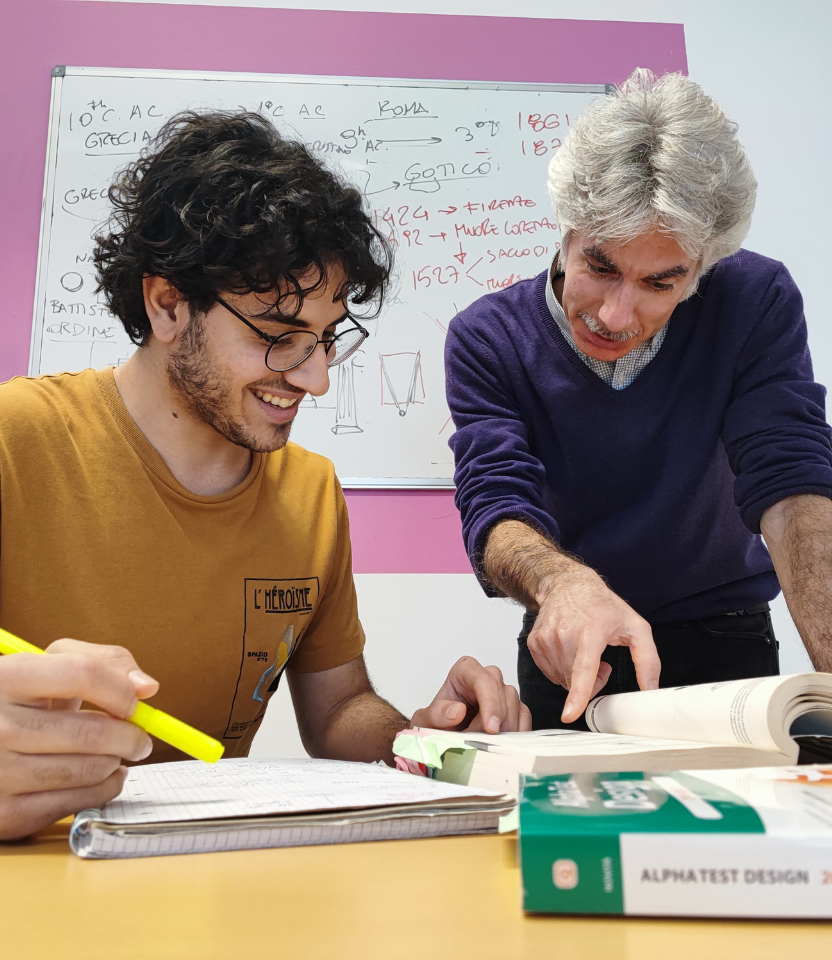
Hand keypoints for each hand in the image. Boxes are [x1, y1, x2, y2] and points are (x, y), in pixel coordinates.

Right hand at [0, 639, 157, 840]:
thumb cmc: (25, 701)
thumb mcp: (52, 667)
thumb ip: (103, 662)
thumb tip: (147, 687)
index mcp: (7, 677)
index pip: (82, 674)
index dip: (120, 689)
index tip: (134, 702)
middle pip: (92, 733)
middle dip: (131, 736)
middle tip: (140, 738)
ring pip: (91, 770)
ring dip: (117, 762)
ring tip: (114, 754)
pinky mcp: (6, 813)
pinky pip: (79, 802)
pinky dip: (105, 788)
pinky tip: (103, 775)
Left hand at [411, 656, 531, 733]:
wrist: (443, 736)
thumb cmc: (437, 723)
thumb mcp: (428, 720)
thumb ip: (438, 714)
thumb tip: (458, 711)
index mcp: (465, 670)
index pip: (484, 679)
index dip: (491, 703)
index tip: (491, 728)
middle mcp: (487, 677)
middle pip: (504, 693)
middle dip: (496, 722)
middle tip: (482, 743)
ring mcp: (503, 692)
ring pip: (516, 707)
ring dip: (505, 731)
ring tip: (485, 745)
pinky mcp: (514, 709)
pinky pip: (524, 719)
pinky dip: (516, 735)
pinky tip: (502, 746)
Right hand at [530, 567, 660, 722]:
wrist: (567, 585)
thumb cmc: (602, 605)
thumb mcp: (635, 626)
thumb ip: (648, 660)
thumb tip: (651, 690)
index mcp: (591, 631)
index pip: (584, 669)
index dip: (578, 694)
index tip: (570, 714)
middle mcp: (565, 635)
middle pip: (576, 681)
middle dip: (591, 680)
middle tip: (599, 660)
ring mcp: (546, 638)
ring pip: (562, 679)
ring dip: (575, 675)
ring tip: (583, 651)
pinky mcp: (535, 643)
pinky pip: (550, 672)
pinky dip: (561, 668)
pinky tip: (569, 650)